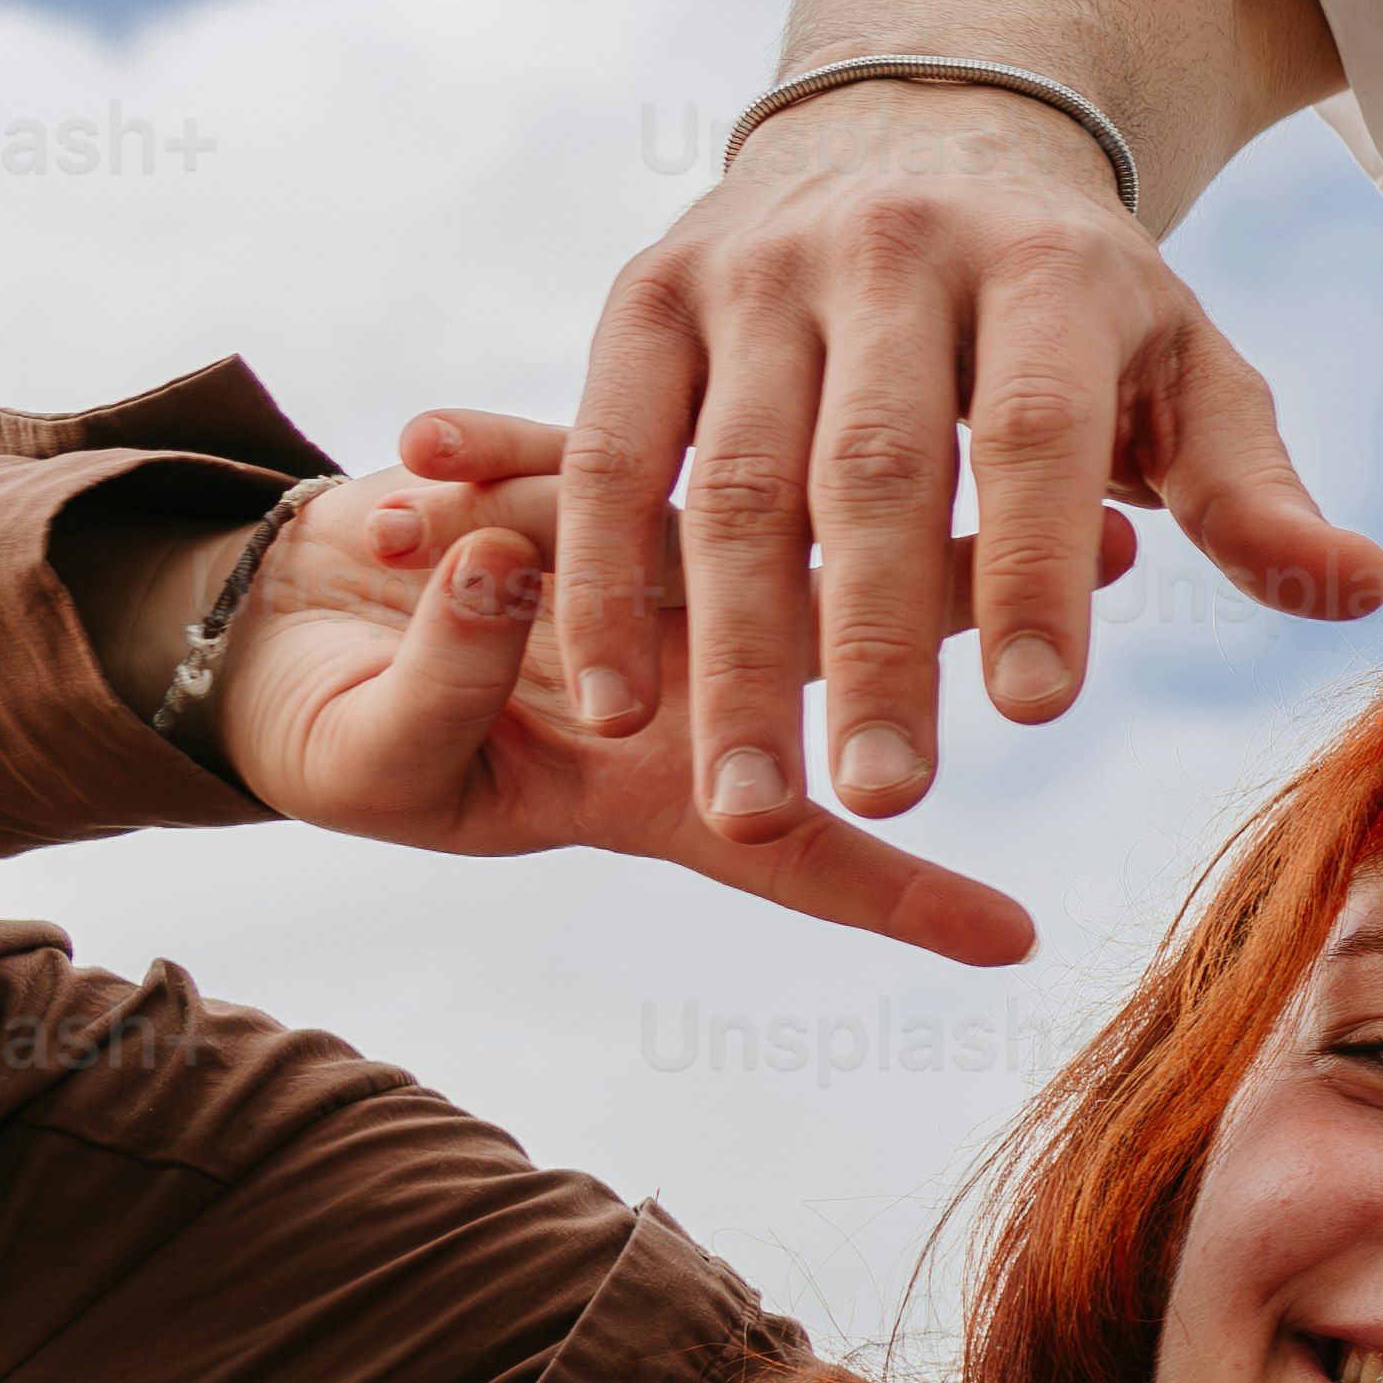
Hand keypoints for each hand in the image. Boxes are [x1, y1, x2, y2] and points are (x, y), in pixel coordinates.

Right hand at [226, 426, 1046, 963]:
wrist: (280, 629)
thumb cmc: (351, 733)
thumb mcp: (385, 762)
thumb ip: (445, 685)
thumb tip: (505, 570)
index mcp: (660, 777)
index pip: (795, 847)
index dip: (887, 900)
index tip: (1014, 944)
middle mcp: (677, 658)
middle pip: (840, 629)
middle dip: (950, 601)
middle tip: (1102, 552)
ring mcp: (621, 561)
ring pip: (742, 517)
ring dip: (806, 497)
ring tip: (790, 474)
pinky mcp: (549, 472)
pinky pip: (564, 447)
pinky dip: (508, 442)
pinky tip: (441, 439)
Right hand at [557, 91, 1382, 842]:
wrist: (925, 120)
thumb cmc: (1081, 299)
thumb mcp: (1186, 366)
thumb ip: (1253, 490)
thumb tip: (1363, 589)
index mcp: (1045, 268)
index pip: (1037, 431)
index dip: (1036, 569)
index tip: (1042, 715)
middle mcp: (888, 252)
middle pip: (874, 468)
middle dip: (874, 646)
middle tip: (882, 802)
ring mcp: (755, 269)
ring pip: (729, 478)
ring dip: (730, 651)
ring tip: (748, 808)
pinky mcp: (650, 291)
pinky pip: (611, 448)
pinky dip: (606, 580)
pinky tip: (616, 706)